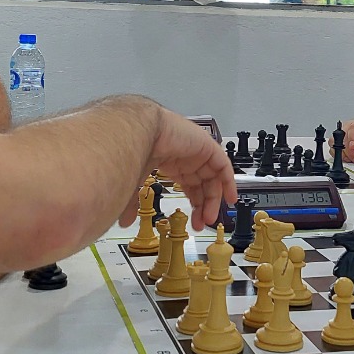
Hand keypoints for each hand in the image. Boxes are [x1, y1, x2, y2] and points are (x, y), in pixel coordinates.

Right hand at [140, 110, 237, 230]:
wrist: (140, 130)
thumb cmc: (134, 149)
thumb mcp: (135, 183)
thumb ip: (133, 203)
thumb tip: (123, 221)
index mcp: (171, 163)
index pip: (188, 185)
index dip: (193, 203)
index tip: (194, 219)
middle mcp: (186, 157)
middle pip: (202, 185)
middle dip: (202, 206)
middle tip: (201, 224)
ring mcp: (197, 151)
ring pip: (212, 178)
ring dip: (213, 200)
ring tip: (210, 218)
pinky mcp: (208, 147)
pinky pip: (224, 167)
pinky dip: (229, 183)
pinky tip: (229, 198)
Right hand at [336, 118, 353, 161]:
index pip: (352, 129)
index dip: (351, 138)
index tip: (353, 147)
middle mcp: (347, 127)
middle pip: (341, 138)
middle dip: (349, 152)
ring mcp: (340, 134)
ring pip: (334, 144)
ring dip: (343, 154)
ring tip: (353, 158)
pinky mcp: (336, 141)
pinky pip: (333, 149)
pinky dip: (340, 156)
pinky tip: (348, 157)